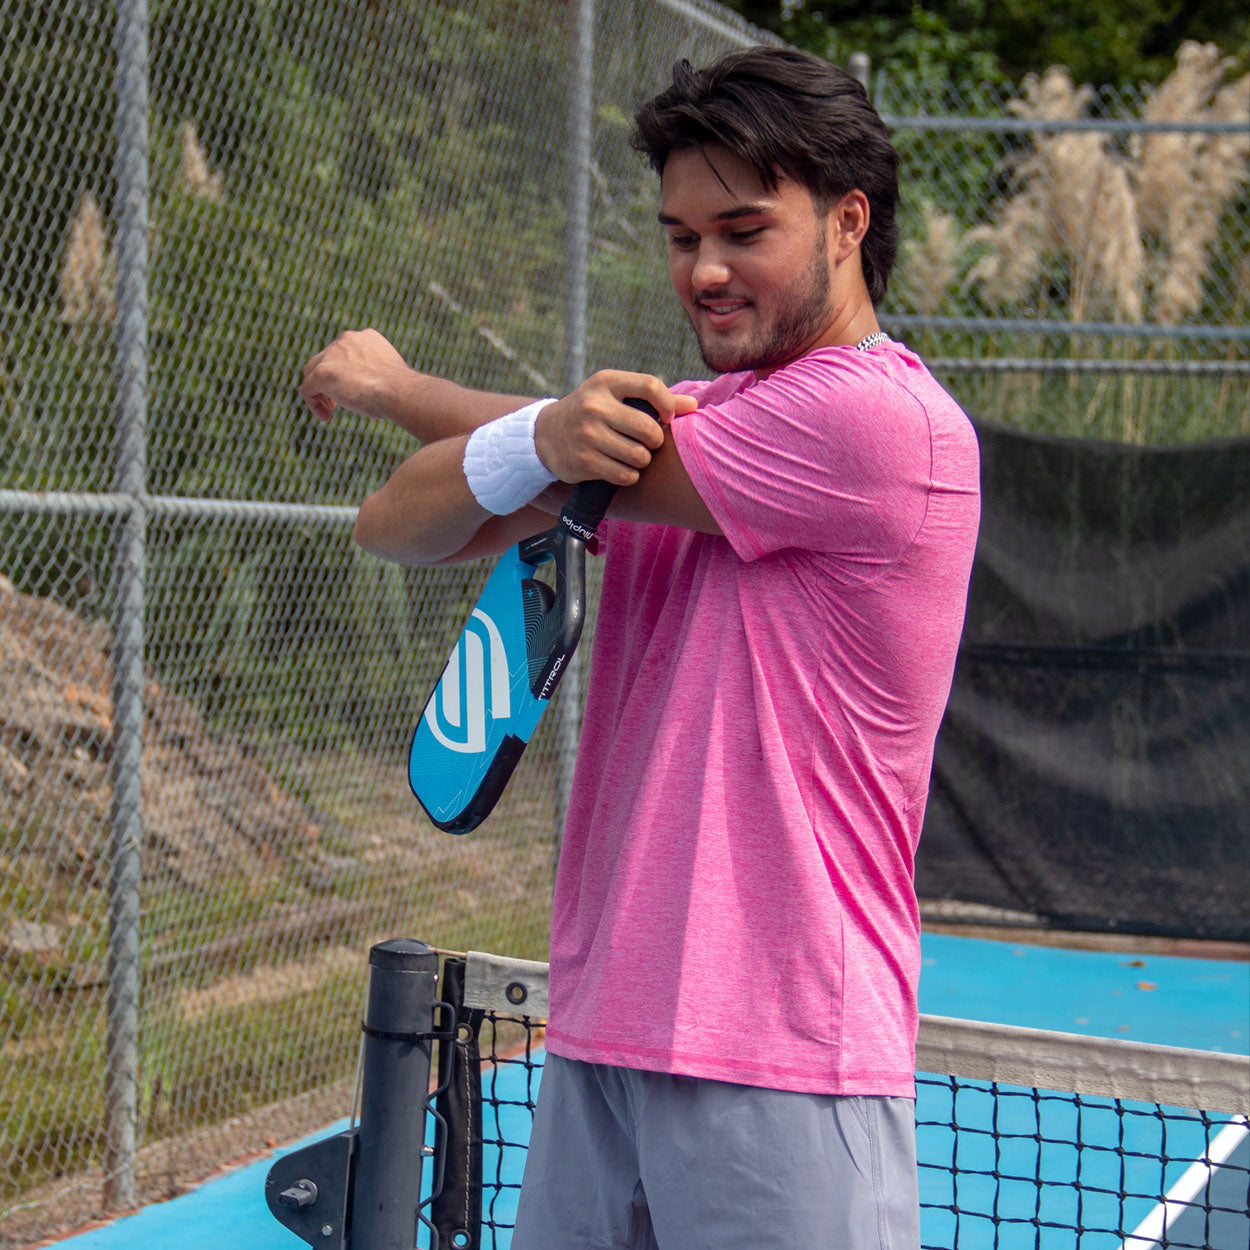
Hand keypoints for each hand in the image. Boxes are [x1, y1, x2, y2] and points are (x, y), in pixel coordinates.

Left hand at [300, 329, 413, 423]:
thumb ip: (375, 374)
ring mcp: (332, 355)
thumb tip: (371, 390)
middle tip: (336, 402)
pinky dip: (313, 403)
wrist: (397, 390)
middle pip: (325, 359)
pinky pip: (308, 389)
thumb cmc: (400, 390)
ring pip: (313, 372)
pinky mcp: (321, 373)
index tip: (352, 388)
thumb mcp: (389, 376)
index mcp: (366, 337)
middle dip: (329, 380)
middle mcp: (346, 340)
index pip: (344, 351)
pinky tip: (326, 417)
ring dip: (320, 392)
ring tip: (329, 411)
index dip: (344, 371)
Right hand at [534, 371, 697, 485]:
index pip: (651, 386)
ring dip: (642, 461)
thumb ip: (653, 399)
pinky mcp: (584, 461)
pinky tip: (620, 468)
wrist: (545, 435)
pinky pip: (625, 475)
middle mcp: (595, 406)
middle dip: (655, 441)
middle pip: (648, 428)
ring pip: (639, 456)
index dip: (668, 405)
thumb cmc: (592, 412)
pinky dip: (629, 475)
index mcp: (606, 382)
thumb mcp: (615, 396)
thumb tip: (694, 406)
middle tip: (647, 443)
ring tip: (632, 456)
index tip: (667, 418)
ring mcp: (588, 435)